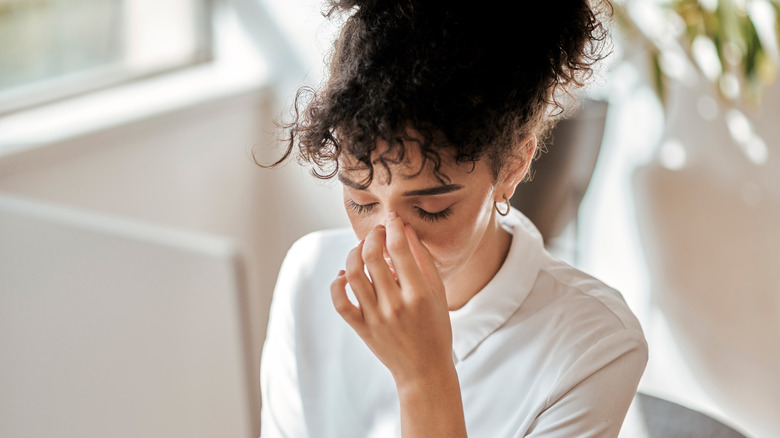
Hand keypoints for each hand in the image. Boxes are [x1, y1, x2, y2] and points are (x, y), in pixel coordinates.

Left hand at [331, 211, 453, 385]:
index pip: (400, 249)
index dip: (394, 227)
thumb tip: (407, 230)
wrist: (424, 370)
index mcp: (418, 295)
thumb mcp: (439, 293)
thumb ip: (423, 260)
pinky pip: (339, 301)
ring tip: (362, 249)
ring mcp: (375, 318)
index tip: (393, 219)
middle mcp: (395, 305)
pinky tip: (346, 275)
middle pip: (372, 257)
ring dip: (354, 253)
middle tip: (378, 232)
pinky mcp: (361, 328)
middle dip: (373, 236)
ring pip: (353, 274)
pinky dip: (338, 283)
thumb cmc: (435, 329)